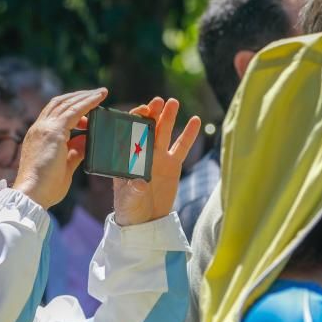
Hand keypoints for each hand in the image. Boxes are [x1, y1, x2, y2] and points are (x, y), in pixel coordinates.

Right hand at [13, 88, 107, 208]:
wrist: (33, 194)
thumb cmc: (46, 187)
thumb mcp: (64, 167)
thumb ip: (75, 153)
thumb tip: (86, 142)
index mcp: (39, 136)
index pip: (54, 114)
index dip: (71, 107)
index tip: (87, 109)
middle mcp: (39, 128)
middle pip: (59, 103)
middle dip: (78, 97)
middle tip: (97, 95)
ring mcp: (45, 129)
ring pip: (67, 104)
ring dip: (85, 96)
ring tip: (101, 93)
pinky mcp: (54, 132)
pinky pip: (74, 111)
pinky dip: (88, 103)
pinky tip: (100, 98)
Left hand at [113, 97, 200, 225]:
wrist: (145, 220)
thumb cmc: (129, 209)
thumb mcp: (129, 200)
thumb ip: (134, 190)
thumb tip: (141, 183)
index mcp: (126, 158)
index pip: (128, 134)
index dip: (134, 122)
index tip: (140, 113)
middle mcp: (142, 153)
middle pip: (147, 129)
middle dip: (151, 114)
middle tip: (157, 101)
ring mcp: (158, 157)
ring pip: (164, 133)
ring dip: (167, 117)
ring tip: (173, 102)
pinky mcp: (173, 165)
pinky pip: (181, 147)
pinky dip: (188, 134)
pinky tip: (195, 120)